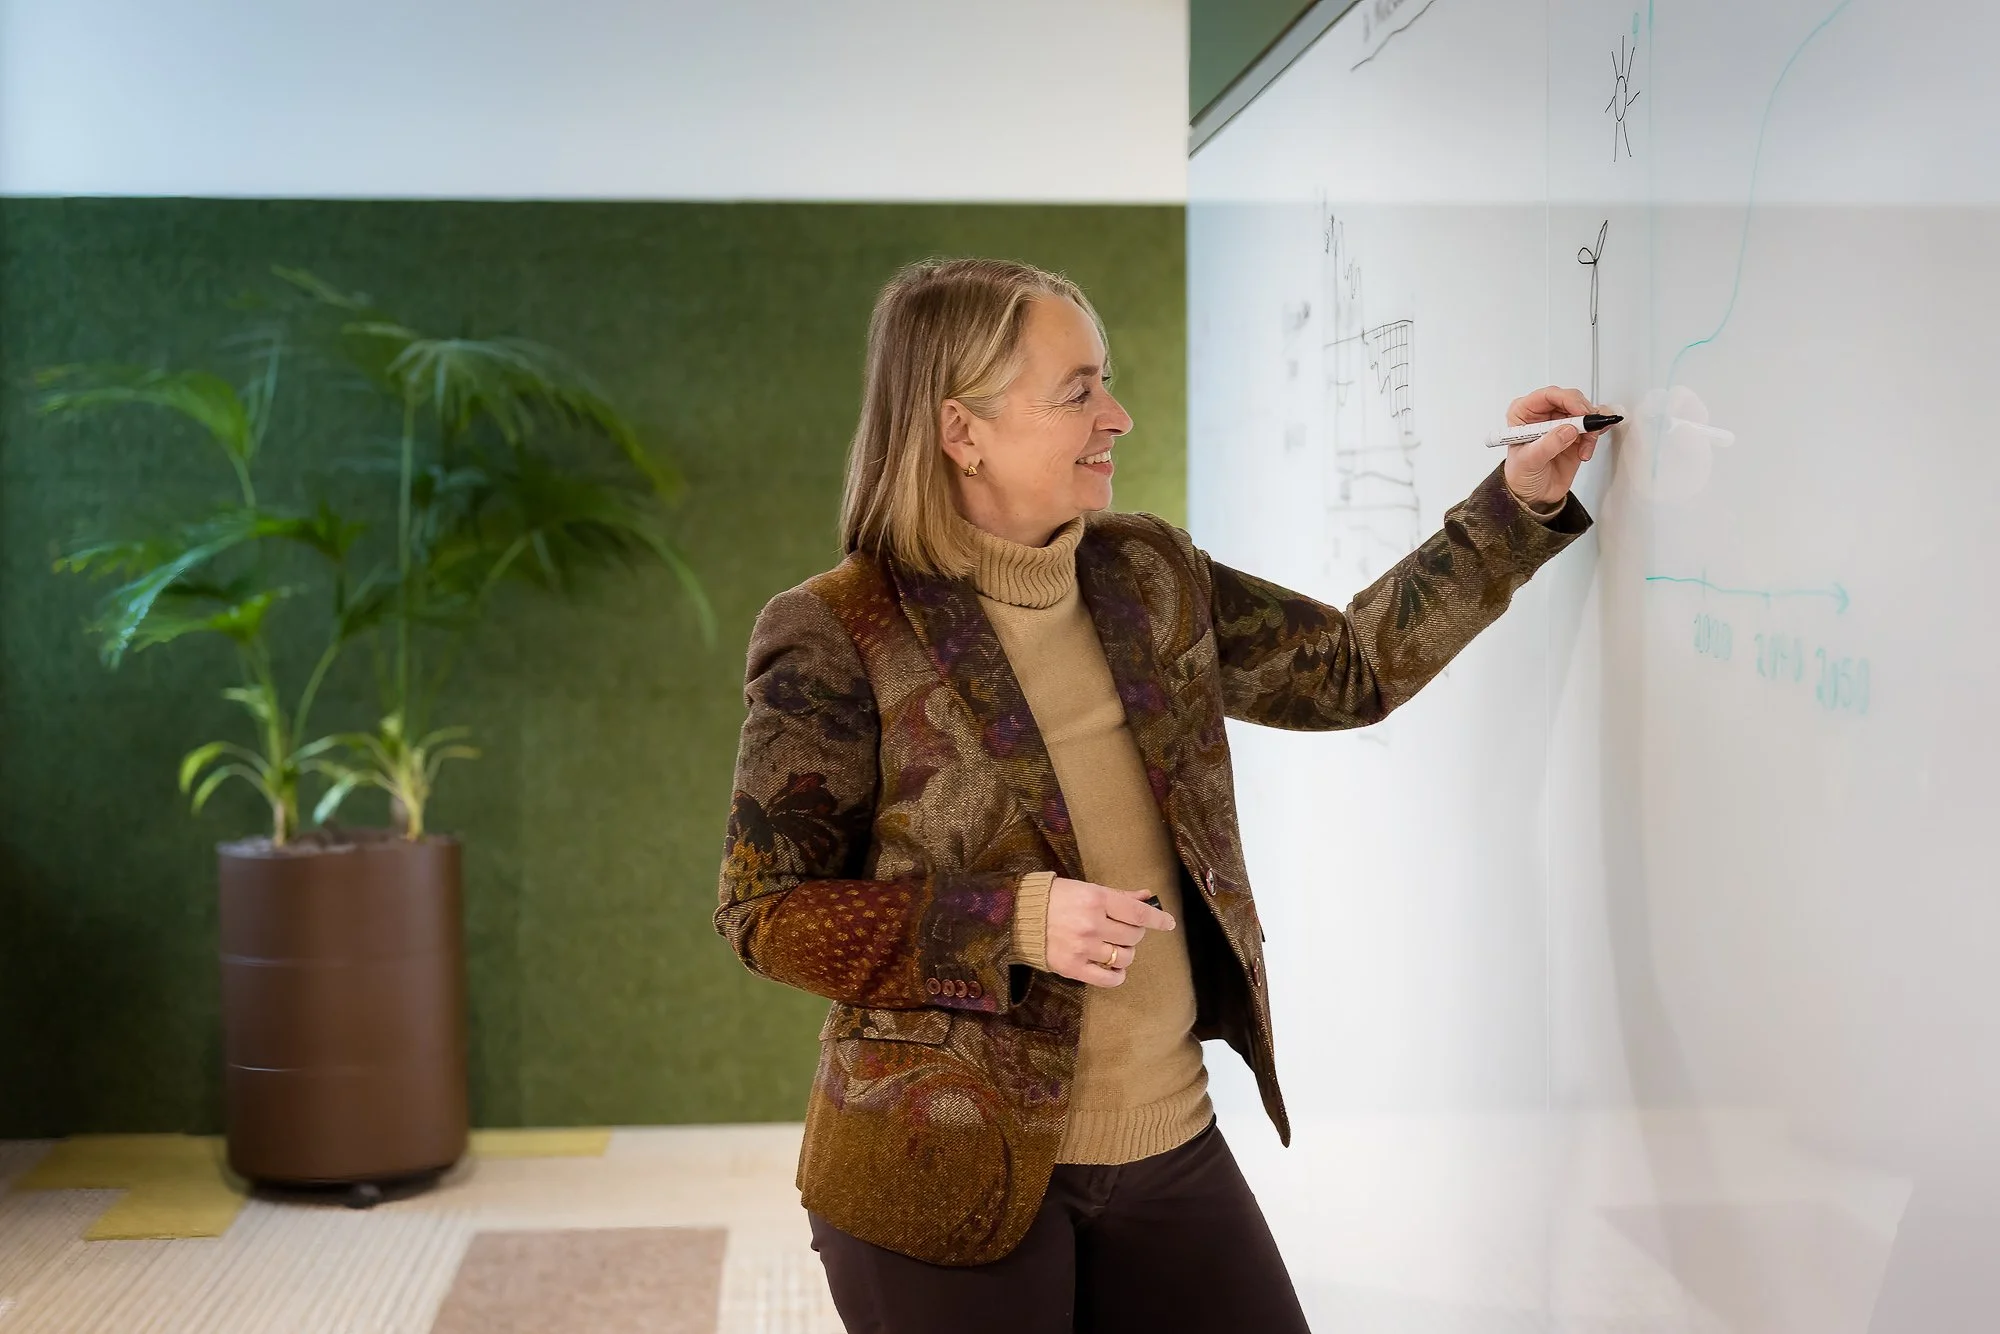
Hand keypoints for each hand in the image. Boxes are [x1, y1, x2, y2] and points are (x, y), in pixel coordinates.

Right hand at [1045, 877, 1174, 987]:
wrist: (1018, 916)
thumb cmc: (1054, 898)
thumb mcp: (1086, 889)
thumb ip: (1118, 896)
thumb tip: (1146, 897)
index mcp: (1096, 899)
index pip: (1138, 913)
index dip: (1158, 919)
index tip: (1169, 923)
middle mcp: (1092, 924)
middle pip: (1133, 936)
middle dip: (1135, 933)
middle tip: (1124, 929)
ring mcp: (1083, 948)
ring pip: (1124, 957)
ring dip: (1125, 953)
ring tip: (1114, 947)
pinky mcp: (1073, 967)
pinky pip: (1108, 979)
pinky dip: (1116, 974)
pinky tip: (1112, 967)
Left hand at [1501, 385, 1610, 506]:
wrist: (1533, 495)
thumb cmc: (1521, 476)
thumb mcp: (1528, 461)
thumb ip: (1547, 445)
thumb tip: (1568, 430)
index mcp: (1524, 412)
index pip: (1549, 395)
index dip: (1568, 400)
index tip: (1581, 413)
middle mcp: (1543, 414)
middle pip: (1571, 400)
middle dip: (1583, 416)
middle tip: (1587, 433)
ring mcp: (1561, 423)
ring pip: (1585, 412)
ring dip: (1591, 429)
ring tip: (1585, 449)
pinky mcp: (1576, 434)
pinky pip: (1593, 424)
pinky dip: (1597, 432)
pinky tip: (1591, 446)